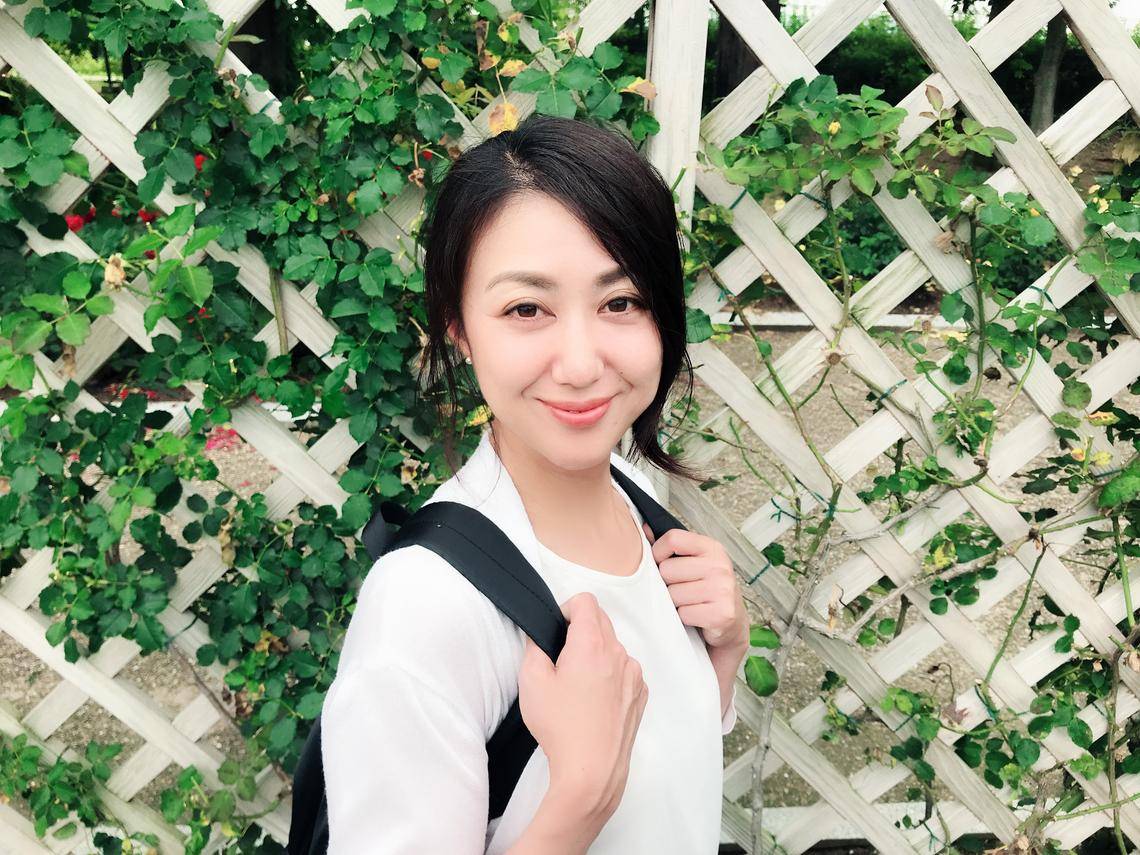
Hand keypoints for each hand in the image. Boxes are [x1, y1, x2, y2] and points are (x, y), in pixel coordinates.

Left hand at [642, 523, 747, 651]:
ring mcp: (722, 589)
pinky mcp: (721, 613)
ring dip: (676, 602)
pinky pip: (683, 614)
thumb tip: (645, 528)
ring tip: (690, 602)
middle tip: (682, 588)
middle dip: (668, 583)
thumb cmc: (708, 587)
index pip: (672, 538)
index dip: (658, 552)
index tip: (661, 563)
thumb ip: (670, 546)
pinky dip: (685, 618)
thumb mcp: (695, 561)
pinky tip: (697, 614)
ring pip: (672, 594)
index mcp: (711, 547)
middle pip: (667, 569)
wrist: (732, 619)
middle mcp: (719, 566)